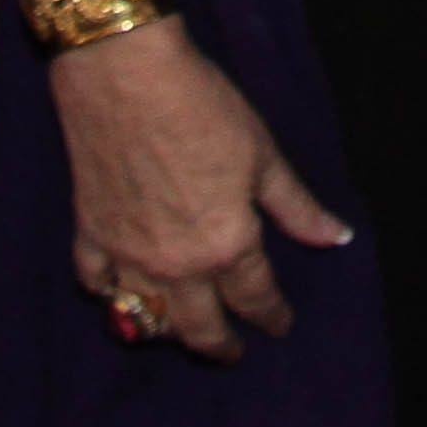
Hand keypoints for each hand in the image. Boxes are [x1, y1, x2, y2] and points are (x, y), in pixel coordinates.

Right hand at [48, 17, 348, 360]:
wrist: (126, 74)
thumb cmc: (203, 107)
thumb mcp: (263, 155)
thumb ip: (296, 206)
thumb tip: (337, 238)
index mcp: (228, 245)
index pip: (256, 297)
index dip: (273, 315)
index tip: (281, 325)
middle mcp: (178, 264)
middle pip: (200, 328)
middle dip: (221, 346)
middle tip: (233, 352)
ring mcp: (128, 255)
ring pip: (148, 318)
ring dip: (169, 329)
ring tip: (183, 327)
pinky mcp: (90, 234)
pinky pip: (97, 284)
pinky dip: (110, 294)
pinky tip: (120, 292)